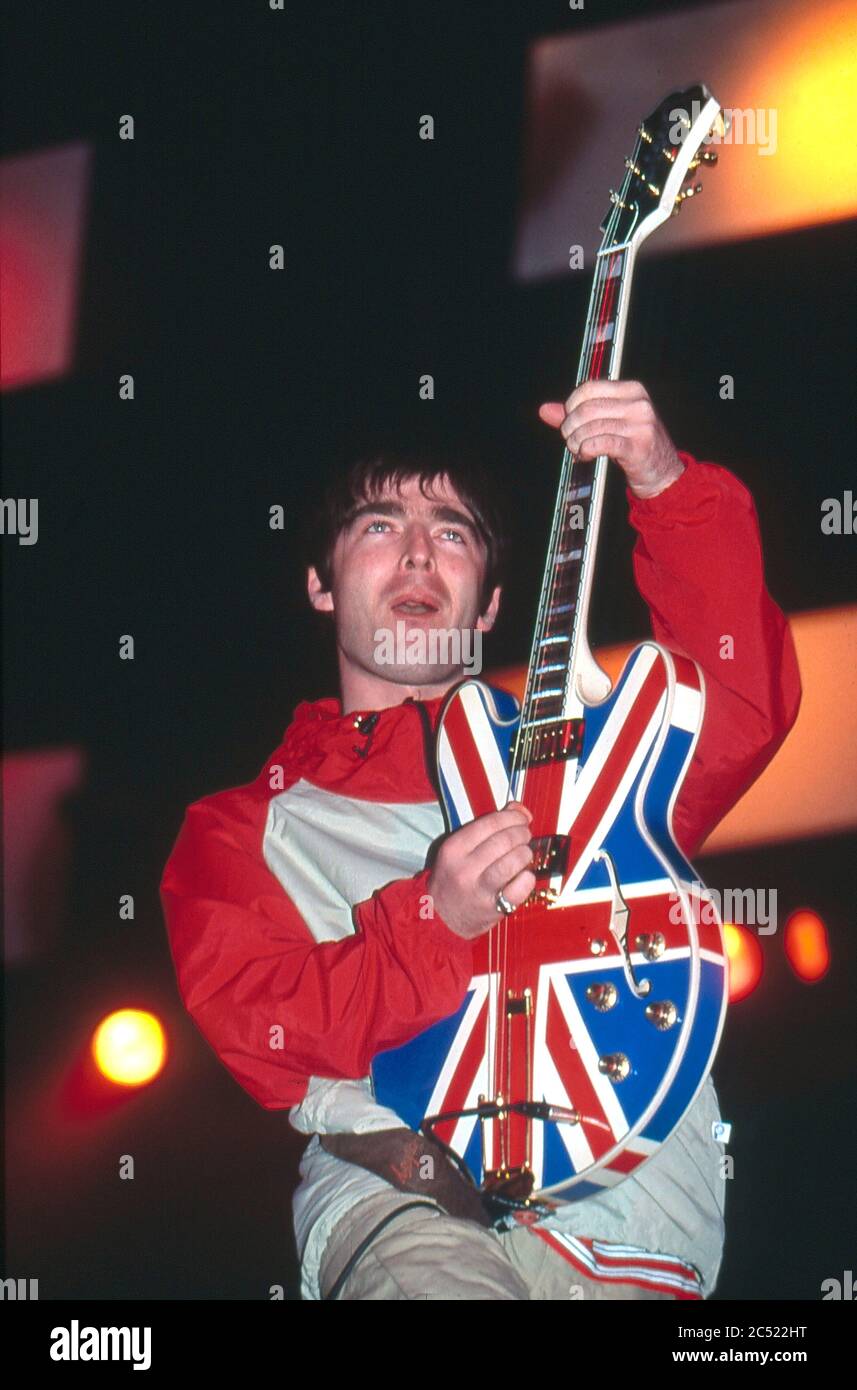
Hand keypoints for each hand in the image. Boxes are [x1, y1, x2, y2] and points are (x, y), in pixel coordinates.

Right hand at [427, 802, 534, 940]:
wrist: (441, 917)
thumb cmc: (454, 878)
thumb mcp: (461, 848)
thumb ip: (489, 826)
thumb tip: (521, 810)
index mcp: (454, 849)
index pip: (490, 823)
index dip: (512, 817)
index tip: (521, 819)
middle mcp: (464, 868)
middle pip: (504, 841)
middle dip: (522, 834)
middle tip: (525, 835)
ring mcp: (478, 890)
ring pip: (512, 863)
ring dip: (525, 854)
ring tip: (525, 854)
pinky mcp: (493, 908)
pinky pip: (519, 889)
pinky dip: (527, 879)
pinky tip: (524, 876)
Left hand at [538, 379, 684, 498]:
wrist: (663, 472)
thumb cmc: (633, 445)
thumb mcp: (609, 423)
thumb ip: (577, 415)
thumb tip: (545, 410)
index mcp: (632, 390)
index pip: (589, 388)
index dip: (571, 405)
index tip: (569, 420)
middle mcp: (638, 404)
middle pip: (586, 409)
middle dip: (570, 427)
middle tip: (571, 440)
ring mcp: (640, 425)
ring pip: (590, 428)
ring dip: (576, 442)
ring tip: (578, 450)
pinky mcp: (637, 447)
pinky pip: (599, 444)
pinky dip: (585, 451)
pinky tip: (586, 456)